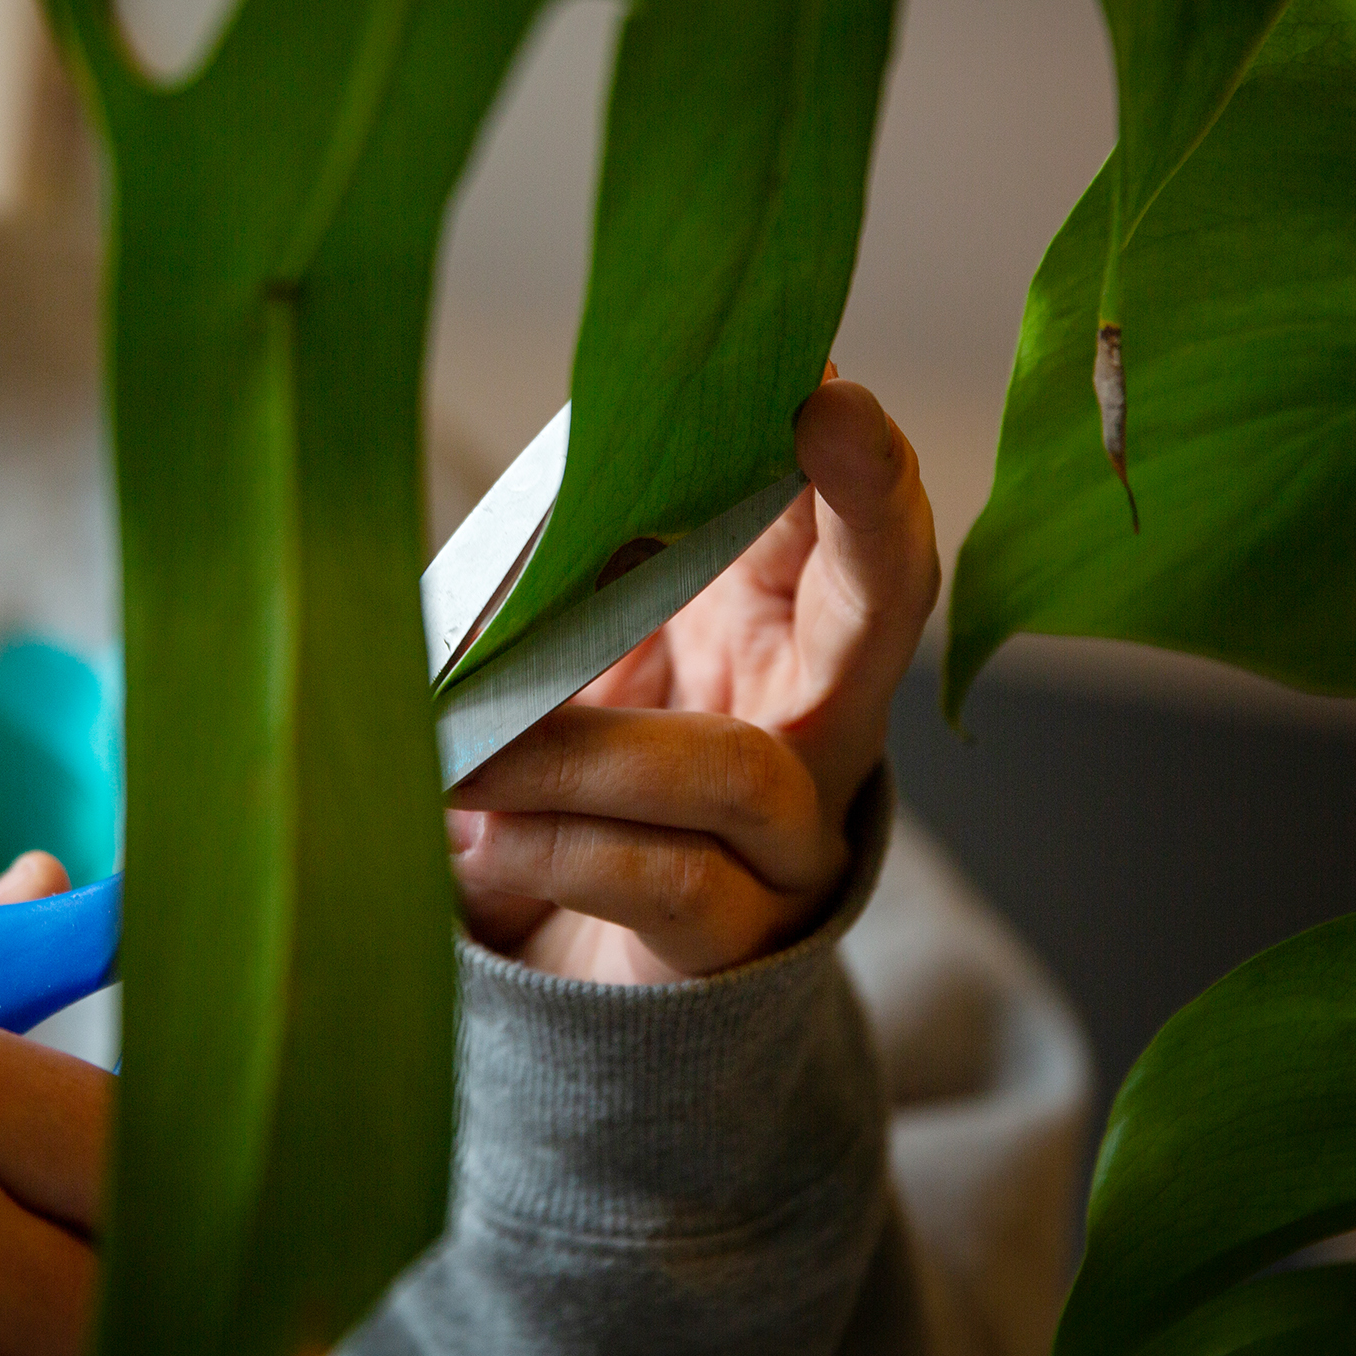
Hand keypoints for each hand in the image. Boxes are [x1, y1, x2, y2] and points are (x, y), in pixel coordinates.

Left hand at [447, 370, 938, 983]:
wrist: (561, 989)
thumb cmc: (561, 796)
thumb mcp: (554, 671)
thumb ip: (548, 595)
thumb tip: (517, 505)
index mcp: (769, 629)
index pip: (831, 522)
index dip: (833, 445)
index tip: (806, 366)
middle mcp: (810, 722)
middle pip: (883, 606)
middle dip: (867, 503)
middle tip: (828, 409)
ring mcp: (786, 840)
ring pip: (737, 768)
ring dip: (592, 751)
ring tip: (473, 753)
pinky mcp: (733, 939)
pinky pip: (666, 876)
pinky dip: (561, 847)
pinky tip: (482, 839)